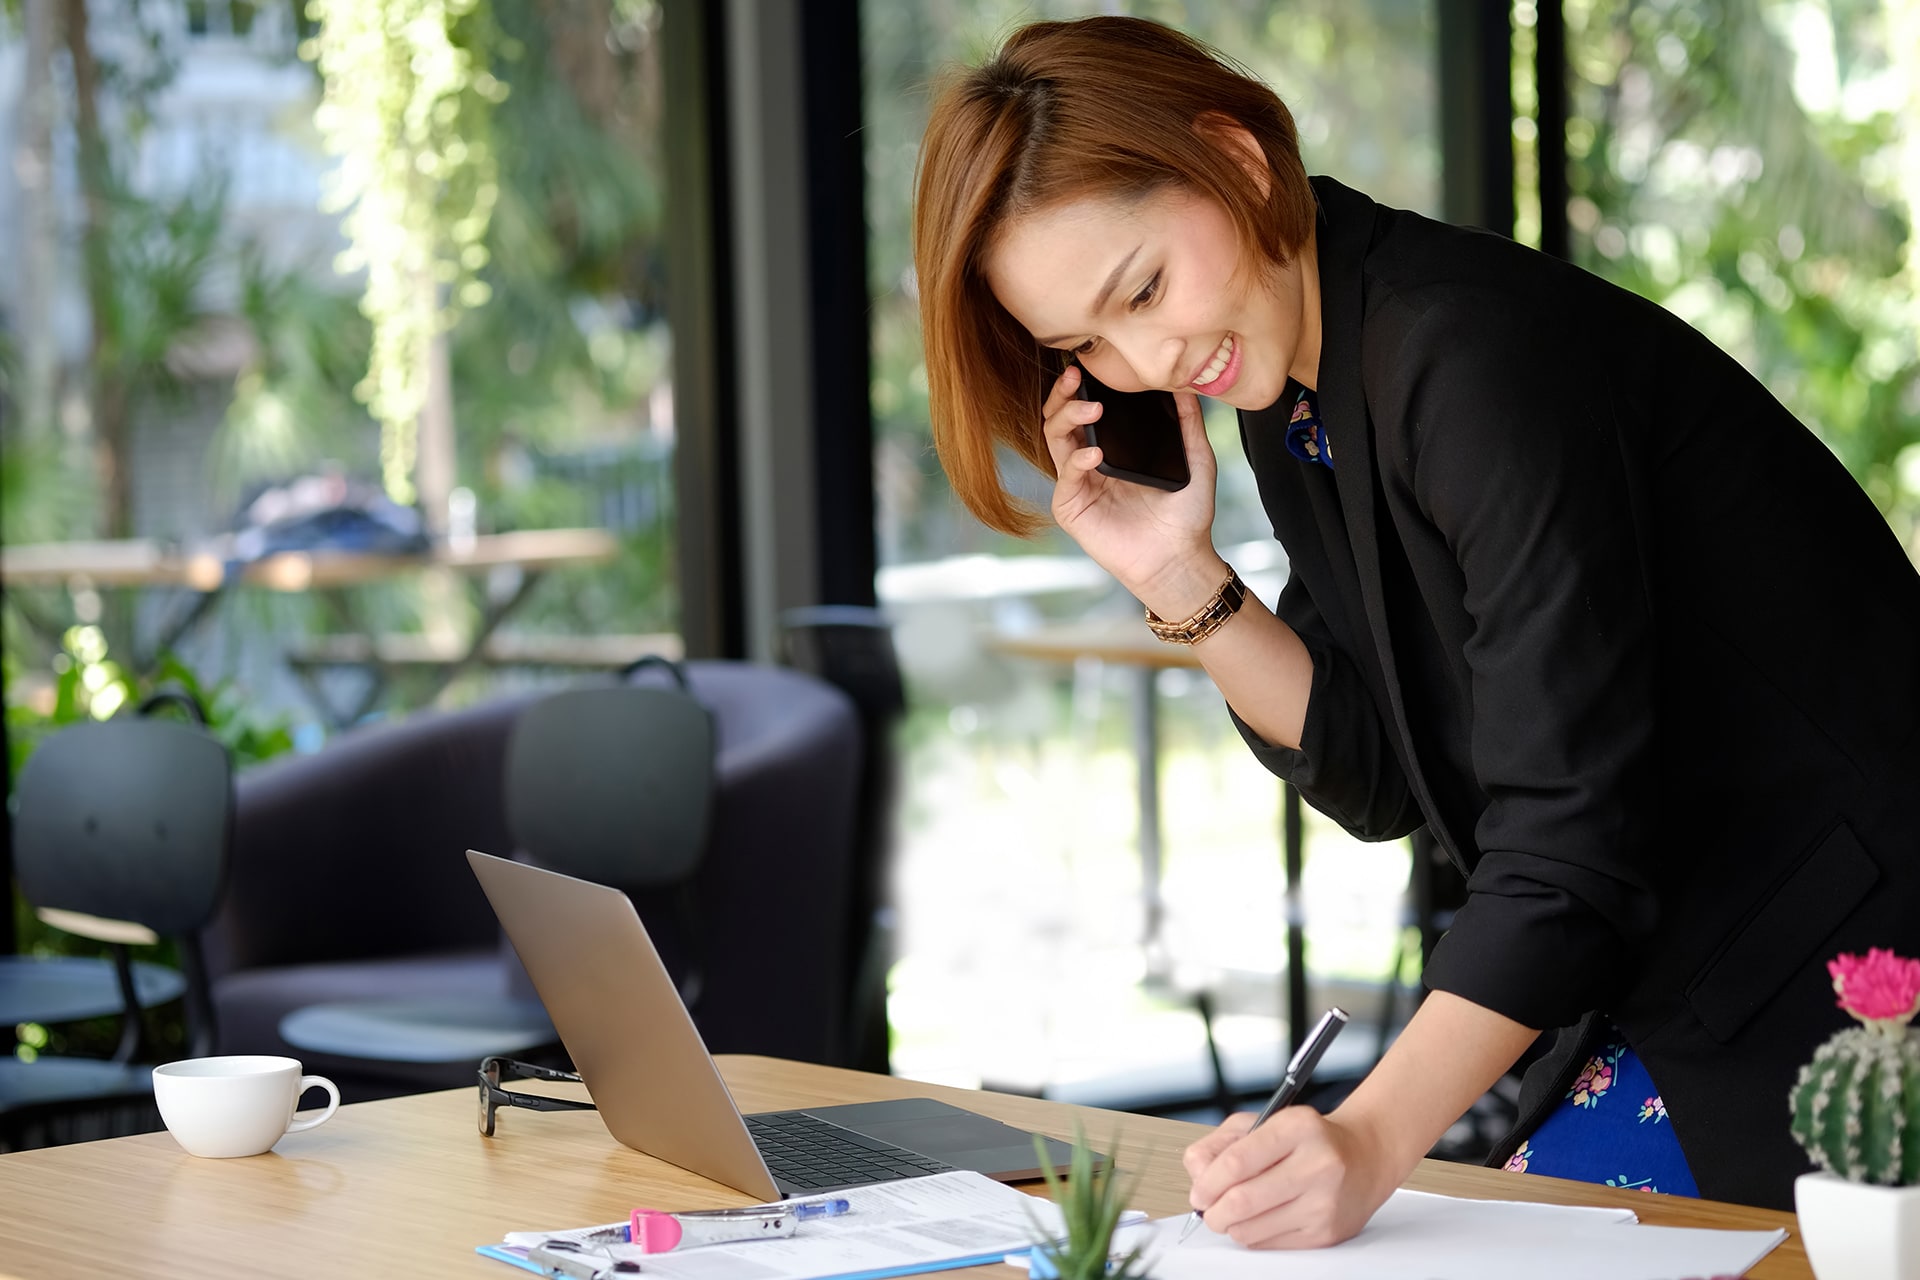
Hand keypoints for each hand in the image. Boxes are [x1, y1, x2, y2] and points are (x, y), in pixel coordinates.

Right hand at [1040, 365, 1220, 607]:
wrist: (1180, 559)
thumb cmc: (1186, 515)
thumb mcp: (1196, 460)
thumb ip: (1189, 424)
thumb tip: (1186, 385)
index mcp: (1110, 450)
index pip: (1083, 410)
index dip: (1079, 387)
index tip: (1087, 365)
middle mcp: (1088, 464)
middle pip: (1059, 419)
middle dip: (1063, 395)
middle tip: (1075, 376)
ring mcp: (1078, 485)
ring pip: (1054, 441)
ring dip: (1067, 418)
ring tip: (1090, 408)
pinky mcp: (1072, 509)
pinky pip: (1065, 478)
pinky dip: (1077, 462)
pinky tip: (1095, 454)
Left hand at [1180, 1107, 1397, 1249]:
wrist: (1365, 1157)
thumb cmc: (1308, 1140)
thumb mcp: (1263, 1123)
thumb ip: (1221, 1143)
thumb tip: (1197, 1175)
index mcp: (1297, 1127)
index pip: (1237, 1161)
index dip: (1207, 1182)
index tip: (1198, 1192)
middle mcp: (1316, 1163)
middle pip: (1242, 1200)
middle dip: (1213, 1211)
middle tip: (1208, 1209)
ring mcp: (1324, 1201)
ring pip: (1252, 1229)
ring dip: (1231, 1225)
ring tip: (1233, 1213)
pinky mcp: (1327, 1232)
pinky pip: (1270, 1244)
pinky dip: (1253, 1235)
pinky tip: (1260, 1219)